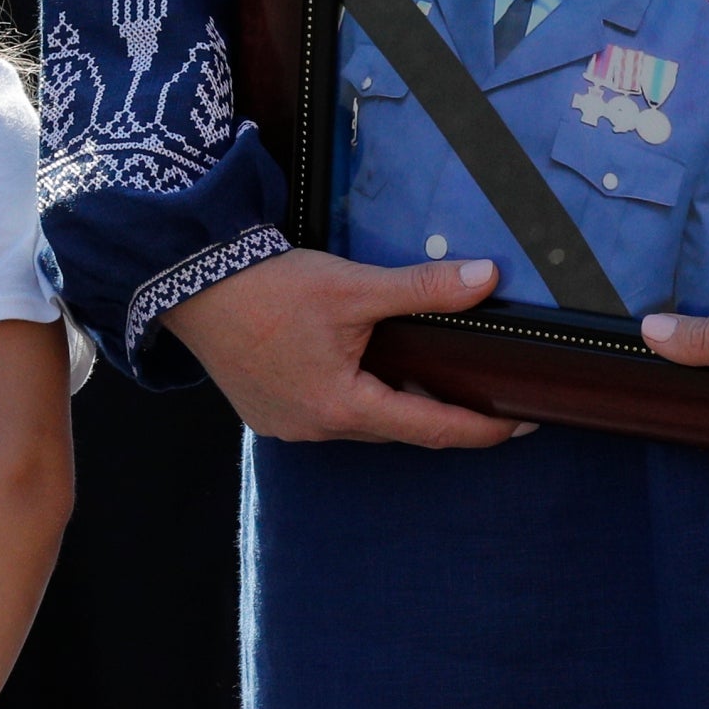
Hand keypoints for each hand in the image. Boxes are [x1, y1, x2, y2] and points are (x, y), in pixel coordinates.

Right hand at [163, 248, 532, 447]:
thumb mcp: (352, 286)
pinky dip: (349, 396)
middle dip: (437, 410)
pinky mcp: (265, 412)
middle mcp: (316, 428)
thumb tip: (485, 280)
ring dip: (389, 400)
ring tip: (416, 369)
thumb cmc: (265, 288)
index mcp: (343, 406)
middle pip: (396, 426)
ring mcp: (286, 425)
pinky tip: (353, 366)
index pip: (433, 429)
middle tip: (478, 386)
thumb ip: (422, 289)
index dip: (482, 427)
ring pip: (359, 420)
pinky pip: (324, 413)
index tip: (522, 423)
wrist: (187, 283)